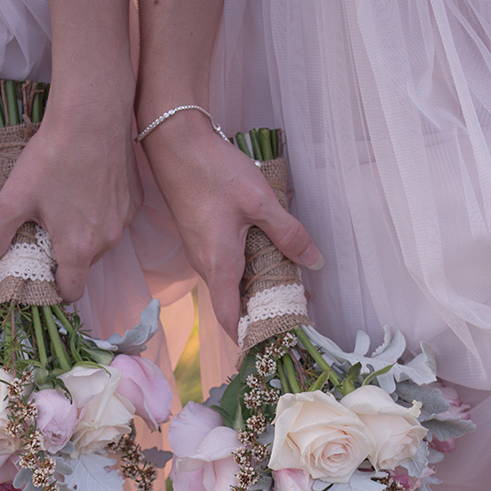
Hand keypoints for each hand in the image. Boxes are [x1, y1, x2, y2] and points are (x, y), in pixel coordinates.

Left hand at [0, 97, 141, 302]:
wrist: (92, 116)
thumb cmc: (53, 156)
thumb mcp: (14, 196)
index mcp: (78, 247)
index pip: (71, 290)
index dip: (53, 286)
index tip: (39, 271)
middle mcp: (107, 240)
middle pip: (84, 264)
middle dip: (65, 254)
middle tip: (45, 227)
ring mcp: (124, 219)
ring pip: (100, 240)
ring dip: (83, 232)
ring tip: (64, 201)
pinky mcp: (135, 199)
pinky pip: (115, 218)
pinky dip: (100, 211)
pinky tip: (85, 185)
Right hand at [140, 112, 320, 335]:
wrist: (175, 144)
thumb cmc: (214, 172)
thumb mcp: (260, 201)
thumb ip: (288, 233)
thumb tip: (314, 261)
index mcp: (219, 265)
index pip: (231, 318)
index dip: (250, 337)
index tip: (273, 346)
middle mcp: (206, 265)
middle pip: (233, 303)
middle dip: (262, 312)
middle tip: (297, 310)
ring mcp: (200, 252)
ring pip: (229, 283)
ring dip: (256, 288)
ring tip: (290, 283)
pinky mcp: (201, 238)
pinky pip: (225, 266)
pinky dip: (246, 269)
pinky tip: (267, 254)